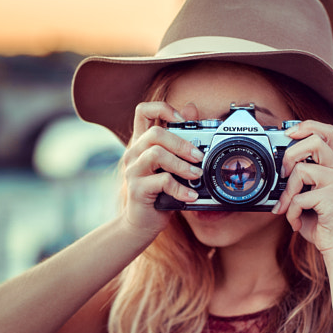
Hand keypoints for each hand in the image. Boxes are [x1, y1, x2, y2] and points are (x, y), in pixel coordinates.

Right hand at [119, 101, 203, 239]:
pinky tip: (190, 195)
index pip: (143, 111)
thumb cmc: (159, 192)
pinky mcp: (137, 189)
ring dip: (181, 164)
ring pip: (156, 154)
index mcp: (141, 143)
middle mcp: (134, 153)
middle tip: (198, 156)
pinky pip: (161, 181)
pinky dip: (180, 188)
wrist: (142, 223)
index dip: (162, 108)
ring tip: (196, 175)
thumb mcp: (171, 165)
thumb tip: (192, 108)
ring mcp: (133, 171)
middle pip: (154, 133)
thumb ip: (179, 140)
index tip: (181, 120)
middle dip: (181, 143)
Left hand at [271, 120, 332, 253]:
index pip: (327, 132)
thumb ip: (298, 181)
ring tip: (287, 207)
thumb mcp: (308, 196)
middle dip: (291, 155)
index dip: (307, 126)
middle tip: (283, 174)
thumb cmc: (321, 223)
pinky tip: (295, 222)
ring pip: (302, 170)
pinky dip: (291, 212)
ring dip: (287, 191)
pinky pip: (299, 198)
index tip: (288, 133)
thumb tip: (277, 172)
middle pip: (315, 140)